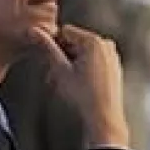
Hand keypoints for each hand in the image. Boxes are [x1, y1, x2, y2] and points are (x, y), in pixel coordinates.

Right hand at [30, 24, 128, 147]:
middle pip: (76, 42)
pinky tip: (78, 84)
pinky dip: (84, 68)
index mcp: (94, 42)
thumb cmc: (84, 96)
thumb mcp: (60, 70)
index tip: (48, 57)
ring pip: (84, 52)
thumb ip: (47, 48)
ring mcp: (112, 56)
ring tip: (65, 81)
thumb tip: (35, 32)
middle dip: (63, 54)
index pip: (66, 31)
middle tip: (54, 73)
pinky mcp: (114, 68)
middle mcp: (106, 45)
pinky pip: (94, 61)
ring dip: (72, 62)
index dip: (54, 43)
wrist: (104, 117)